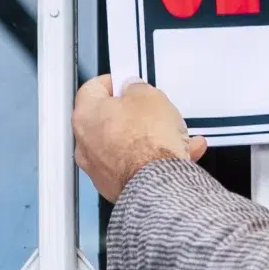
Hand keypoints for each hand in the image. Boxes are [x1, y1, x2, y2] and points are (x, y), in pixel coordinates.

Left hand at [74, 76, 207, 201]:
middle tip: (151, 109)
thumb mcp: (148, 96)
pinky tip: (182, 154)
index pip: (92, 89)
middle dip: (135, 115)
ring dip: (151, 139)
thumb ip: (137, 88)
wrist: (157, 183)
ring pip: (126, 146)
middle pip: (109, 121)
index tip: (127, 82)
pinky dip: (156, 161)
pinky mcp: (117, 187)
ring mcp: (100, 169)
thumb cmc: (147, 142)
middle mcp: (86, 144)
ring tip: (176, 134)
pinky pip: (137, 167)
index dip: (113, 82)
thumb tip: (134, 89)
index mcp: (86, 116)